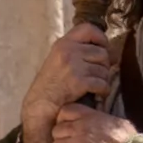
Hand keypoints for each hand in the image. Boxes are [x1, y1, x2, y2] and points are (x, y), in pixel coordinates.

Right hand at [18, 21, 116, 142]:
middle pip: (102, 51)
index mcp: (61, 44)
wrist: (38, 113)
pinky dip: (101, 90)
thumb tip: (103, 49)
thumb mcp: (57, 70)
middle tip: (93, 81)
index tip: (101, 50)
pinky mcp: (78, 77)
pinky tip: (91, 97)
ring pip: (104, 67)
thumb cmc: (49, 97)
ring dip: (103, 80)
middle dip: (103, 65)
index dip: (100, 39)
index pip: (90, 29)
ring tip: (89, 92)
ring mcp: (72, 62)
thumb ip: (74, 57)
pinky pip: (102, 80)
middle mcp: (66, 49)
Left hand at [48, 102, 137, 142]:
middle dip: (60, 138)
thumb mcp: (119, 123)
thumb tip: (101, 121)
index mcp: (90, 116)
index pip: (65, 111)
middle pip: (57, 130)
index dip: (62, 119)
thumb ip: (104, 120)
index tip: (66, 126)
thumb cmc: (129, 141)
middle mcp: (80, 127)